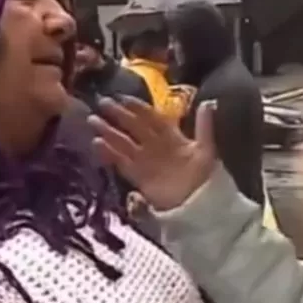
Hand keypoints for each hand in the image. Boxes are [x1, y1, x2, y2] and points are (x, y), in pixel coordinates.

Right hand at [91, 97, 216, 210]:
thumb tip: (208, 103)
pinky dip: (109, 153)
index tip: (123, 97)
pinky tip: (97, 143)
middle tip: (103, 103)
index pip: (152, 117)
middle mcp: (155, 146)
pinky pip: (121, 162)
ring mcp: (145, 161)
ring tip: (93, 121)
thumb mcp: (207, 150)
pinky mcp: (138, 177)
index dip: (138, 107)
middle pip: (134, 127)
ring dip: (109, 132)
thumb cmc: (204, 177)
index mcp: (172, 136)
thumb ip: (204, 127)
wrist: (198, 205)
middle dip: (119, 115)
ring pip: (124, 142)